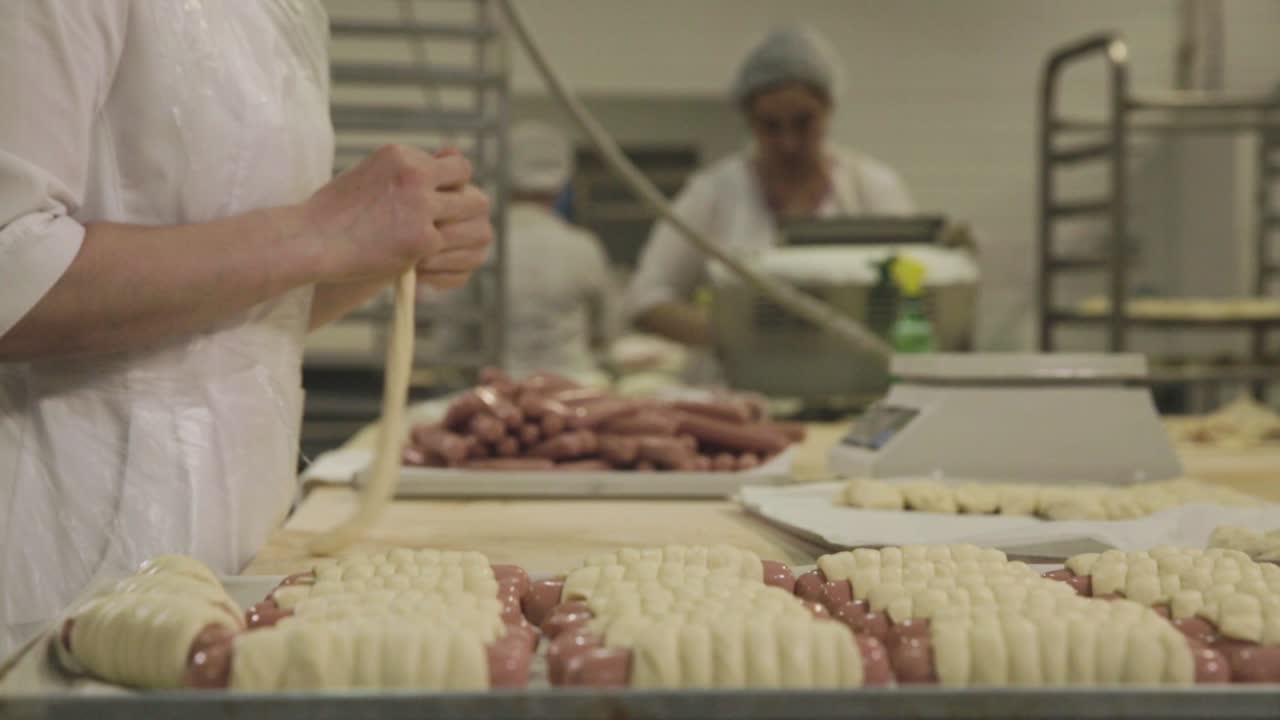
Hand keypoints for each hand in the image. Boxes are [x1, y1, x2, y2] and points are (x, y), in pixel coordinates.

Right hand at [300, 144, 487, 283]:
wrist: (310, 240)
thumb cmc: (333, 212)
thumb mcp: (370, 176)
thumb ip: (408, 172)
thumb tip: (451, 157)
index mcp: (399, 155)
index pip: (451, 165)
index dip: (449, 185)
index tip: (439, 202)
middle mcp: (414, 174)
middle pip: (467, 182)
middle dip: (465, 202)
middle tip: (452, 223)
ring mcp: (420, 206)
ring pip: (473, 210)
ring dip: (463, 227)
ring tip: (446, 243)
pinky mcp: (422, 238)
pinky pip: (449, 246)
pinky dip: (439, 257)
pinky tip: (423, 265)